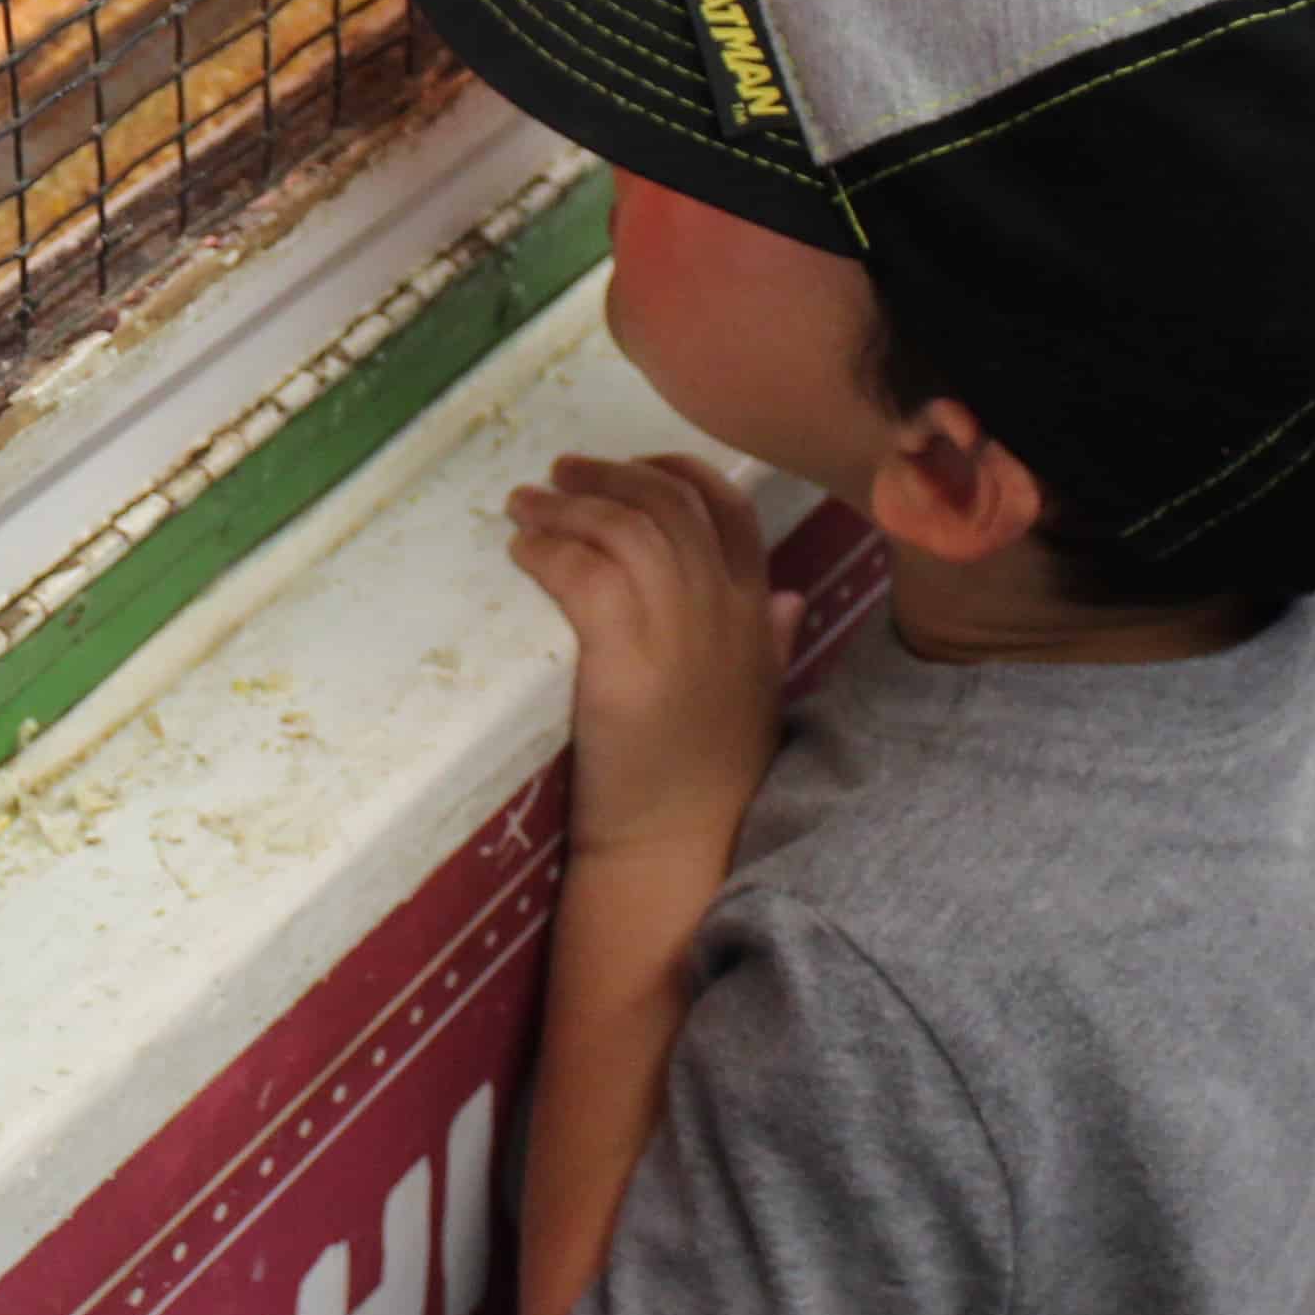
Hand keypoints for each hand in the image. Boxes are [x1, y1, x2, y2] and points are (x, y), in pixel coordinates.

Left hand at [507, 451, 800, 869]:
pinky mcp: (626, 657)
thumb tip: (790, 597)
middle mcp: (725, 609)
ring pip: (624, 527)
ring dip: (566, 507)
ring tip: (525, 507)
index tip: (628, 468)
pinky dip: (548, 551)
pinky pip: (583, 572)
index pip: (729, 507)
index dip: (676, 470)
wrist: (677, 846)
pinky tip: (524, 553)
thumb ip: (774, 640)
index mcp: (757, 612)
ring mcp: (679, 630)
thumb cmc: (706, 780)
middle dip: (609, 475)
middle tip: (559, 474)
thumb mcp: (757, 698)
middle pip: (669, 502)